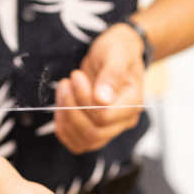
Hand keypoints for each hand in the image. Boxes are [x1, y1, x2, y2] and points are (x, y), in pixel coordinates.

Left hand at [53, 23, 145, 154]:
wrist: (115, 52)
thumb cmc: (118, 50)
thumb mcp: (117, 53)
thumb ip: (112, 74)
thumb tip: (102, 98)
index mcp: (132, 103)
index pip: (104, 116)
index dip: (84, 99)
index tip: (77, 76)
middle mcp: (123, 121)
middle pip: (93, 133)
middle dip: (71, 109)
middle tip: (66, 84)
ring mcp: (110, 128)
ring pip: (84, 141)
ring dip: (65, 118)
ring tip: (63, 91)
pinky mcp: (95, 129)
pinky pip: (77, 143)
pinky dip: (64, 128)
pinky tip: (60, 107)